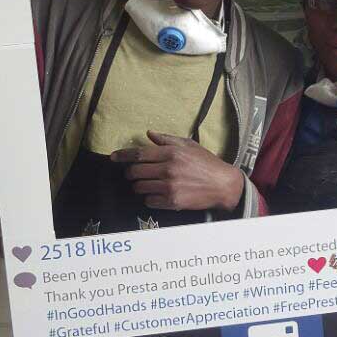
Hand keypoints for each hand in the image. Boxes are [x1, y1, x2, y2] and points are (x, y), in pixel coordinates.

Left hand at [111, 131, 244, 212]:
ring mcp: (169, 187)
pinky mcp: (172, 202)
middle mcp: (168, 169)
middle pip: (135, 172)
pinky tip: (158, 194)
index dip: (123, 155)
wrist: (223, 185)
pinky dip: (150, 198)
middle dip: (130, 173)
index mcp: (171, 153)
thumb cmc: (207, 163)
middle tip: (134, 173)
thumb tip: (149, 134)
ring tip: (148, 184)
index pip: (139, 153)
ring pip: (140, 188)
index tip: (113, 157)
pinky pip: (149, 201)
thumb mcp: (189, 145)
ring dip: (139, 186)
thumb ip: (167, 139)